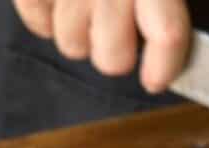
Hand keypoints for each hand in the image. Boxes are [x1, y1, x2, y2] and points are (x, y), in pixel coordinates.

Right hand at [12, 0, 190, 92]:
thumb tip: (171, 50)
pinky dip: (45, 17)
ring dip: (80, 33)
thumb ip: (164, 8)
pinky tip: (58, 0)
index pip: (167, 34)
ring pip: (72, 45)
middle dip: (115, 55)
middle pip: (113, 59)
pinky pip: (37, 21)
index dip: (165, 67)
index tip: (156, 79)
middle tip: (118, 32)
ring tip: (86, 5)